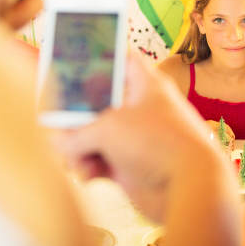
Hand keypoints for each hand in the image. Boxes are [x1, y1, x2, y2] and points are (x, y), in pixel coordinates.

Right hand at [51, 53, 226, 220]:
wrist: (188, 188)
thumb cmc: (156, 144)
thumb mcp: (106, 129)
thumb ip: (75, 134)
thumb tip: (59, 143)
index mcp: (145, 85)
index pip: (120, 59)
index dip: (98, 57)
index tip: (72, 61)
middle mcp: (140, 109)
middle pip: (97, 102)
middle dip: (74, 116)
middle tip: (56, 123)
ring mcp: (135, 139)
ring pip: (93, 135)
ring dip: (78, 148)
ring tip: (74, 159)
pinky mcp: (130, 166)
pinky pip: (100, 160)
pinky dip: (90, 166)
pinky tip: (89, 175)